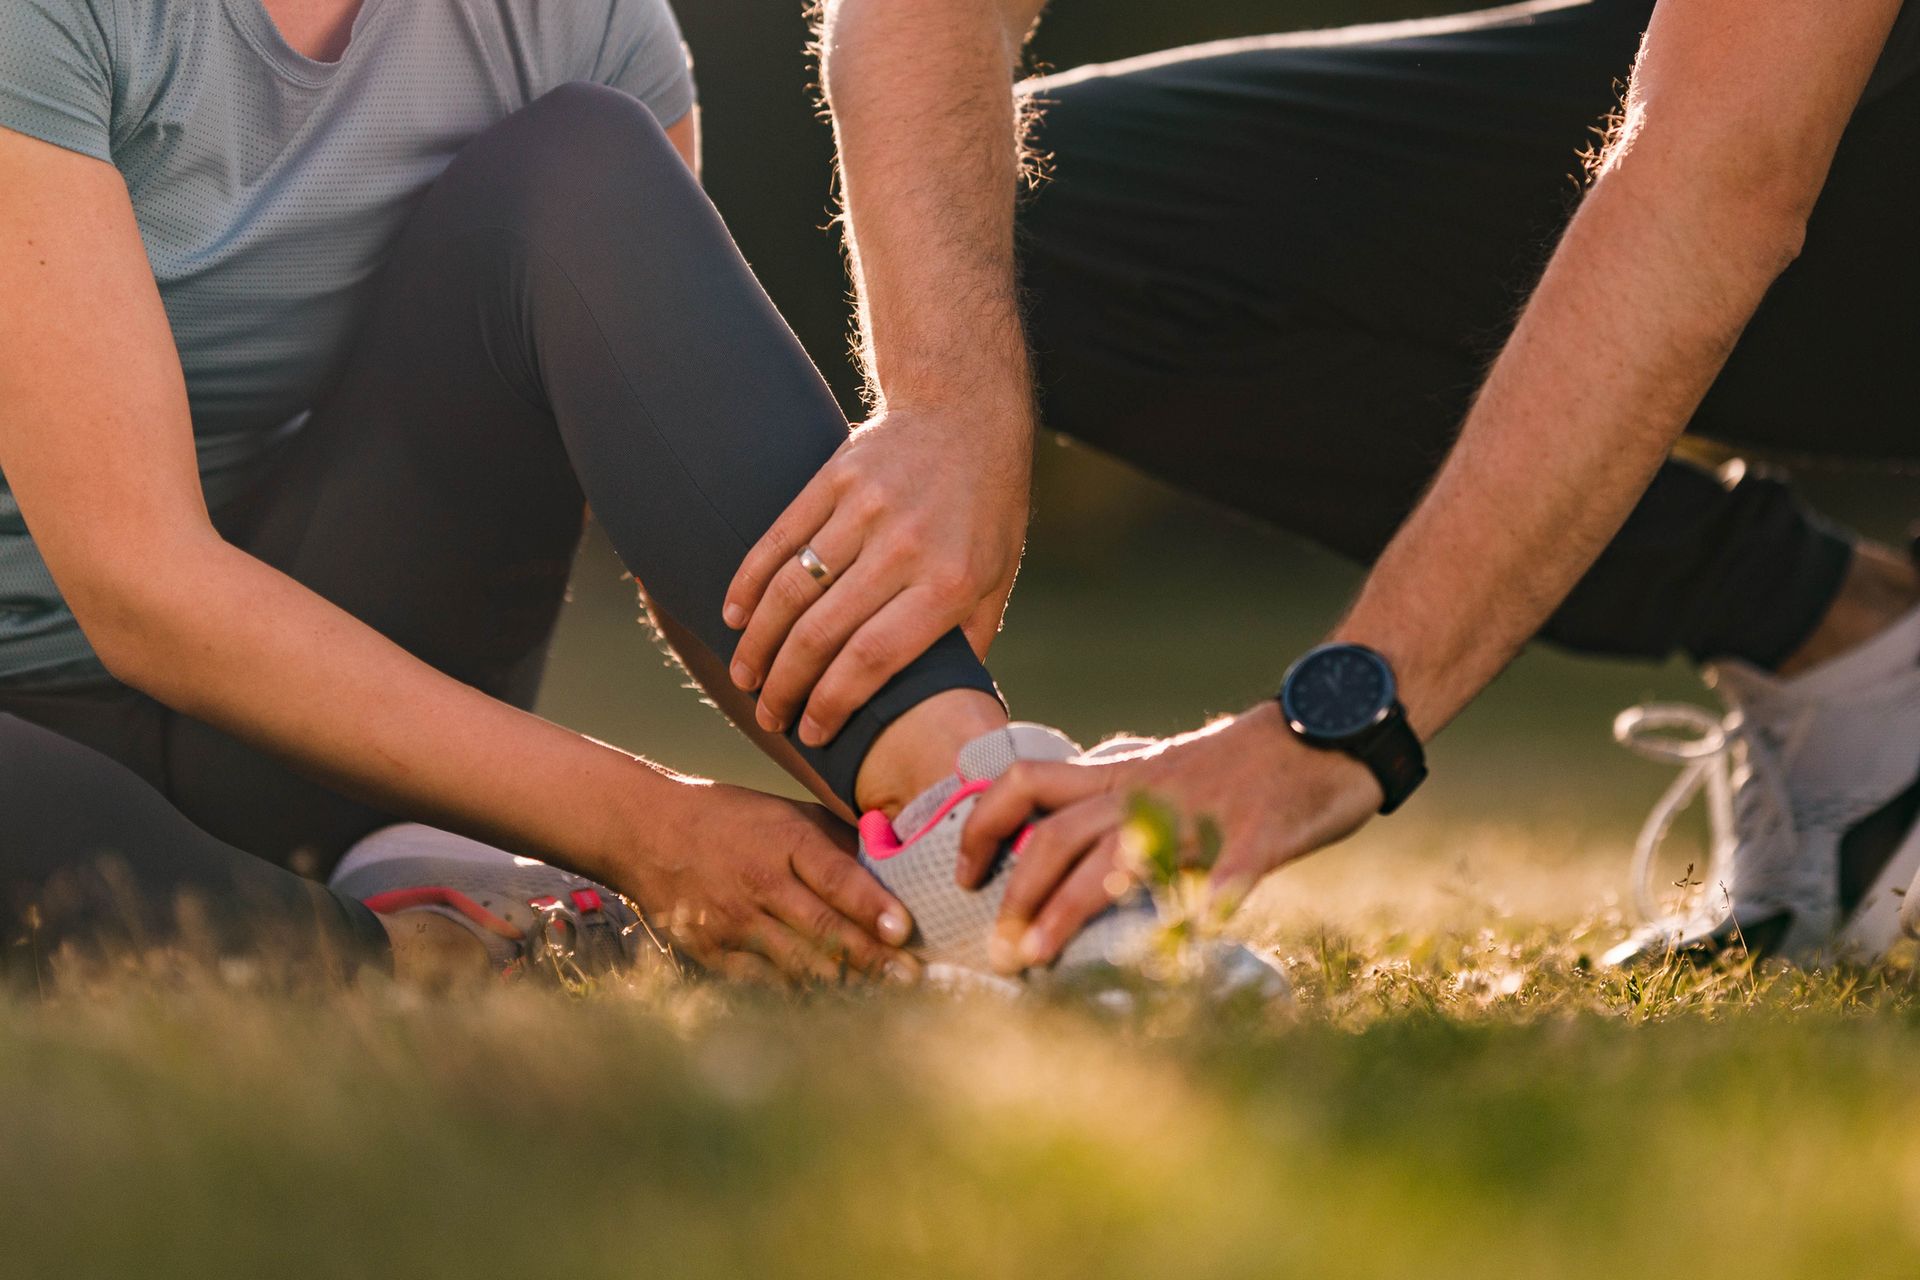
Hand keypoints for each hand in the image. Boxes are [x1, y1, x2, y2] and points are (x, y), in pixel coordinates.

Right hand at [625, 781, 919, 985]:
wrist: (645, 830)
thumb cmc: (730, 819)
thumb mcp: (785, 812)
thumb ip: (837, 838)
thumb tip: (896, 859)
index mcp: (784, 840)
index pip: (836, 877)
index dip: (872, 906)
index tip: (904, 931)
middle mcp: (760, 883)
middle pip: (823, 929)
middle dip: (871, 959)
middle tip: (911, 979)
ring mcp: (734, 922)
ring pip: (797, 964)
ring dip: (842, 985)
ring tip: (882, 1000)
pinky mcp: (712, 952)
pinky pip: (763, 984)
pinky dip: (798, 997)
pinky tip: (830, 1007)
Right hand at [722, 403, 1031, 745]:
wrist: (966, 414)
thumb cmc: (986, 511)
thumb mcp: (996, 580)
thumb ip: (966, 643)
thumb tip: (939, 710)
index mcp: (948, 583)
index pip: (874, 659)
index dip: (834, 702)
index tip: (812, 733)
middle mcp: (904, 547)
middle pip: (824, 633)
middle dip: (787, 686)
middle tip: (768, 717)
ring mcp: (865, 508)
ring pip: (792, 590)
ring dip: (759, 643)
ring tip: (745, 677)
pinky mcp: (834, 477)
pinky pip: (779, 539)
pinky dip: (748, 582)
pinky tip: (732, 617)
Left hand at [958, 703, 1384, 973]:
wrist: (1328, 728)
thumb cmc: (1245, 761)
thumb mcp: (1163, 767)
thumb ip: (1113, 793)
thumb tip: (1061, 821)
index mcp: (1121, 775)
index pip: (1024, 783)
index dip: (982, 827)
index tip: (965, 877)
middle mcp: (1147, 791)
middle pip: (1057, 835)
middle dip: (1017, 893)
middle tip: (1000, 951)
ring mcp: (1201, 813)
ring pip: (1118, 856)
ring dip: (1069, 908)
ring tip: (1039, 958)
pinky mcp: (1260, 834)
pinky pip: (1231, 869)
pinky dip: (1210, 901)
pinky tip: (1192, 932)